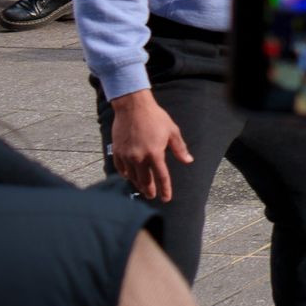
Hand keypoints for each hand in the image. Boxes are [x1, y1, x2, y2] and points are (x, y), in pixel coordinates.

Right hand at [106, 89, 190, 204]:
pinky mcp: (117, 151)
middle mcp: (139, 157)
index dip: (165, 189)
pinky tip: (130, 176)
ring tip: (142, 188)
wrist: (133, 107)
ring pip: (132, 176)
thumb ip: (179, 148)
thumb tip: (188, 161)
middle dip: (150, 190)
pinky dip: (126, 175)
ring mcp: (126, 155)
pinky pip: (121, 169)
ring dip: (138, 184)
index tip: (166, 199)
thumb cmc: (155, 118)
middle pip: (145, 180)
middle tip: (152, 196)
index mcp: (155, 153)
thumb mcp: (172, 131)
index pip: (161, 177)